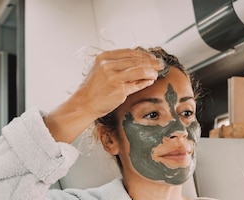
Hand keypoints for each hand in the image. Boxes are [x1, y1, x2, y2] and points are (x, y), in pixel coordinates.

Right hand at [44, 49, 163, 142]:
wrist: (84, 104)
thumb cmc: (93, 88)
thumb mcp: (101, 70)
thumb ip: (116, 64)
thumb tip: (138, 61)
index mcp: (104, 57)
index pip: (129, 52)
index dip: (143, 54)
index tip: (151, 57)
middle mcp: (108, 65)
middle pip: (136, 60)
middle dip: (150, 62)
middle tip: (160, 64)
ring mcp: (114, 77)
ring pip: (139, 70)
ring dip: (151, 71)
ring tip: (157, 73)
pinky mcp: (119, 90)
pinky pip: (137, 84)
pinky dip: (145, 81)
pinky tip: (150, 81)